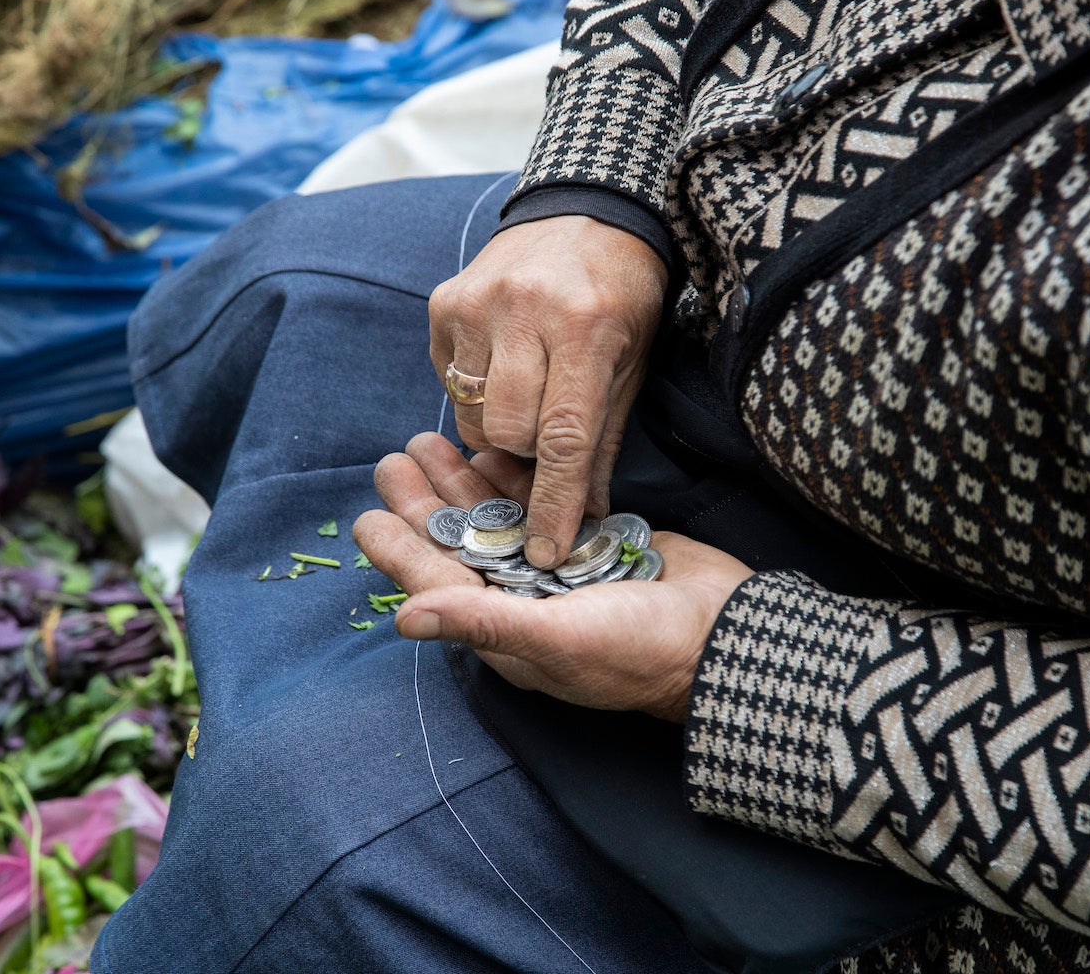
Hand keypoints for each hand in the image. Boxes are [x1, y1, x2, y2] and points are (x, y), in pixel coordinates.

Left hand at [353, 434, 751, 721]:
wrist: (726, 632)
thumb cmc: (640, 649)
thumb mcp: (558, 638)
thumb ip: (482, 621)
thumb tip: (402, 617)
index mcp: (505, 629)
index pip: (437, 583)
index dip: (399, 550)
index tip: (364, 515)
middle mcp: (522, 599)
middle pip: (459, 544)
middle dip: (424, 503)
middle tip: (392, 459)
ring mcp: (556, 570)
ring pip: (495, 519)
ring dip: (462, 482)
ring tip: (430, 440)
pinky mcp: (590, 543)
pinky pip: (539, 505)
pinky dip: (515, 477)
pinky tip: (493, 445)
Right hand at [429, 216, 666, 567]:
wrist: (586, 210)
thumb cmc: (621, 294)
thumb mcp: (632, 362)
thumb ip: (603, 438)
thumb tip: (585, 513)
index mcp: (586, 327)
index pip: (563, 436)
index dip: (553, 501)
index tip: (546, 550)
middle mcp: (526, 311)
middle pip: (508, 431)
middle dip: (527, 454)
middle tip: (547, 440)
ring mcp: (478, 303)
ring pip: (472, 414)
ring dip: (499, 427)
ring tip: (528, 397)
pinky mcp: (445, 302)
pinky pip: (450, 382)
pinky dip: (475, 392)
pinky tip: (504, 365)